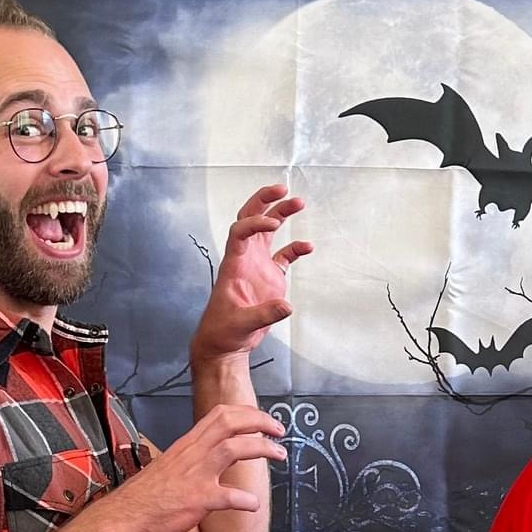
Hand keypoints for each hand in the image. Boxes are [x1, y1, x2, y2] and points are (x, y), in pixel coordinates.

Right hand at [122, 405, 286, 531]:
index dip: (246, 413)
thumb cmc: (146, 498)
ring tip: (279, 454)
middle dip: (259, 422)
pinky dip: (245, 499)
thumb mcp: (169, 468)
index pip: (220, 415)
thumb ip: (192, 462)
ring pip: (233, 448)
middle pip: (230, 423)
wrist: (126, 517)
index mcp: (187, 446)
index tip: (263, 419)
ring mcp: (195, 476)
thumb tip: (211, 461)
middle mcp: (192, 455)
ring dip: (261, 448)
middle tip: (279, 430)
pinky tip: (253, 505)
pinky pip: (228, 496)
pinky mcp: (197, 500)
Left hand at [190, 185, 312, 361]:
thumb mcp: (242, 324)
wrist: (225, 343)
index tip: (273, 224)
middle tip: (281, 189)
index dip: (255, 223)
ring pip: (268, 231)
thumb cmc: (224, 332)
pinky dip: (295, 248)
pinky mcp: (269, 278)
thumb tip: (286, 306)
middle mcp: (244, 259)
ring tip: (299, 202)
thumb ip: (265, 314)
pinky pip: (284, 256)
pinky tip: (308, 246)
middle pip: (250, 218)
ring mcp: (257, 266)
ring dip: (281, 214)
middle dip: (264, 200)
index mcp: (233, 264)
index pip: (240, 231)